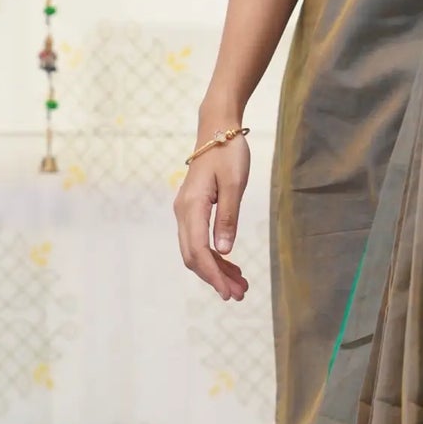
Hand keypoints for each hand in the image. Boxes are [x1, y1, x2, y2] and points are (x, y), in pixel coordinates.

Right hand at [173, 131, 250, 302]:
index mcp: (192, 207)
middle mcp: (183, 212)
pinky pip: (199, 240)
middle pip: (193, 256)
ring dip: (215, 270)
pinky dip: (214, 256)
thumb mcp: (235, 184)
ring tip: (240, 285)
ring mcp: (185, 211)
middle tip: (239, 294)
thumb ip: (228, 218)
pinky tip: (231, 266)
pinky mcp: (192, 210)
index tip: (229, 292)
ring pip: (195, 251)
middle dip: (214, 278)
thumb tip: (223, 251)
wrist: (217, 129)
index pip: (198, 251)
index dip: (213, 275)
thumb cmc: (228, 153)